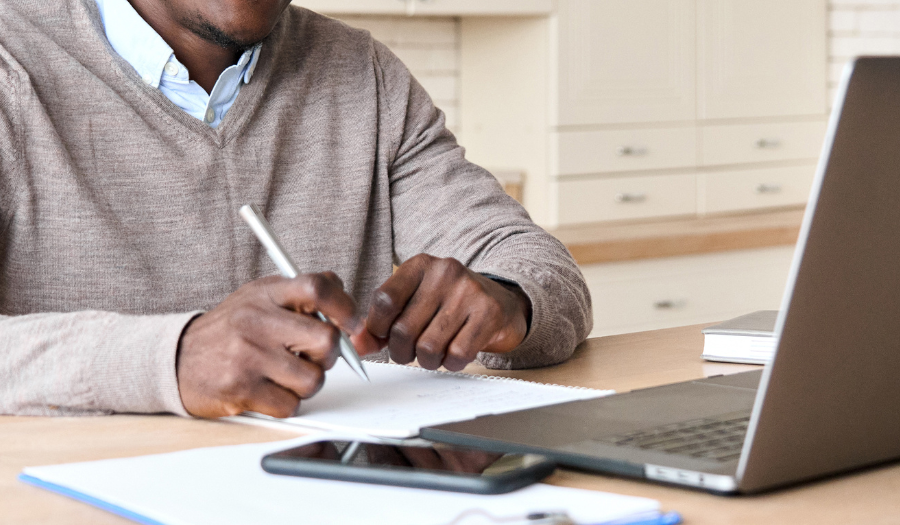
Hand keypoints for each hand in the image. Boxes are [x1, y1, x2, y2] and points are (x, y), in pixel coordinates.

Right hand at [176, 273, 377, 418]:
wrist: (177, 359)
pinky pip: (290, 404)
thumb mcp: (259, 297)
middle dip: (328, 355)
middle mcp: (256, 321)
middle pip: (326, 340)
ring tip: (286, 374)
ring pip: (313, 379)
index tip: (351, 324)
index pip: (317, 288)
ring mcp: (248, 356)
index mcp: (265, 293)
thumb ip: (300, 294)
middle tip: (313, 356)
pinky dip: (286, 403)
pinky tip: (269, 390)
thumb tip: (344, 303)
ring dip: (307, 382)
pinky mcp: (241, 389)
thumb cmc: (229, 330)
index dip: (345, 307)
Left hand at [365, 254, 530, 371]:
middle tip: (410, 352)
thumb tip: (357, 346)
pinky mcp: (489, 313)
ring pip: (428, 347)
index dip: (377, 328)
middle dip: (402, 352)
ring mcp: (469, 291)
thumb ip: (382, 322)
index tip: (384, 337)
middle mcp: (445, 272)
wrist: (501, 300)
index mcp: (420, 265)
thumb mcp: (414, 302)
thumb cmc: (448, 304)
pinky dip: (450, 364)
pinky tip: (454, 354)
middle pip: (403, 329)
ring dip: (427, 361)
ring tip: (434, 354)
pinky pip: (456, 354)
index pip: (384, 301)